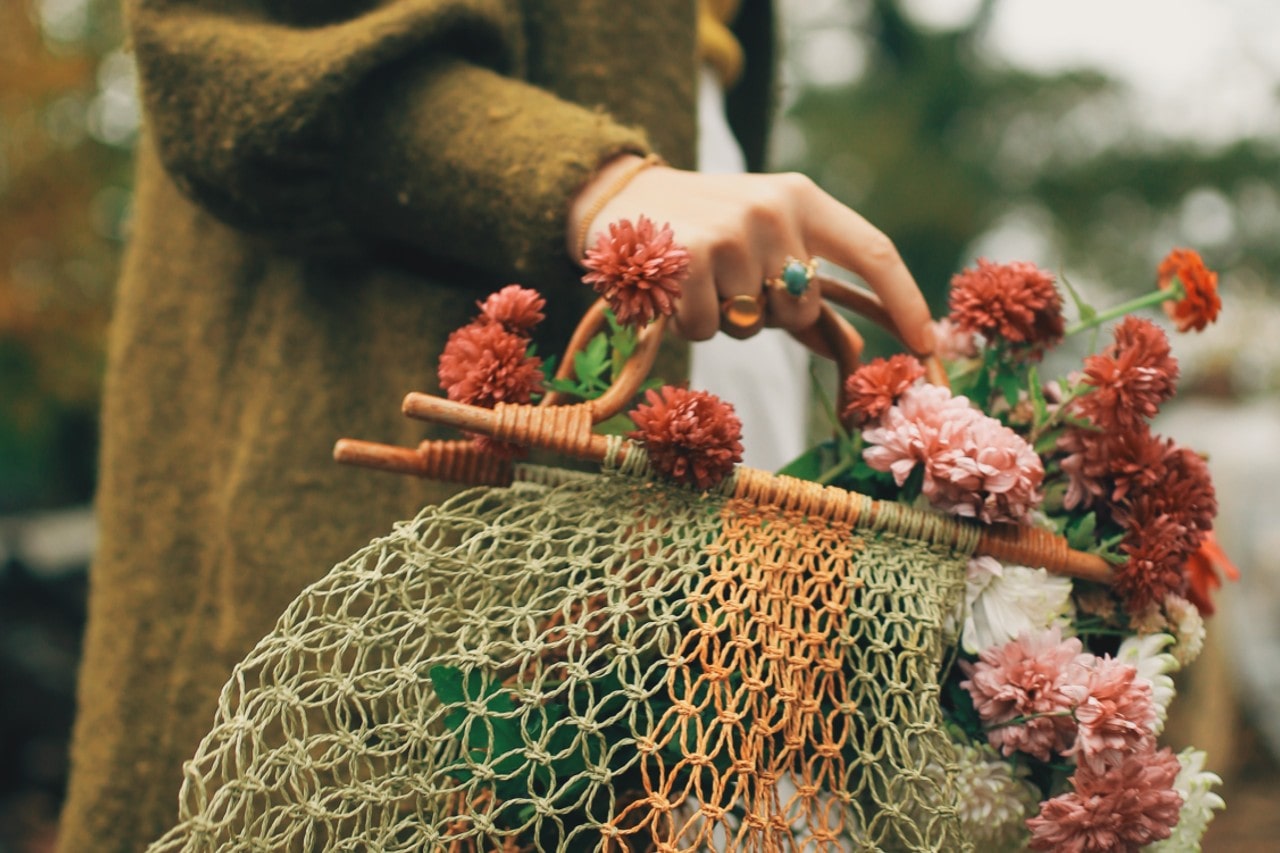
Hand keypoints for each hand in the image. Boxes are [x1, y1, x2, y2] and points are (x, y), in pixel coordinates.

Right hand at [568, 155, 934, 354]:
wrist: (619, 198)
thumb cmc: (702, 229)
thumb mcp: (762, 243)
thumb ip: (806, 294)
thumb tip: (850, 353)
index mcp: (804, 198)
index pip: (874, 252)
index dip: (905, 302)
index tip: (927, 346)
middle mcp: (775, 208)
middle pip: (802, 308)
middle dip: (770, 318)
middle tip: (730, 285)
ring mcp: (733, 229)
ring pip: (751, 324)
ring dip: (724, 318)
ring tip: (696, 279)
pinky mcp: (691, 254)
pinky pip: (710, 329)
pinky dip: (689, 322)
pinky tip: (672, 288)